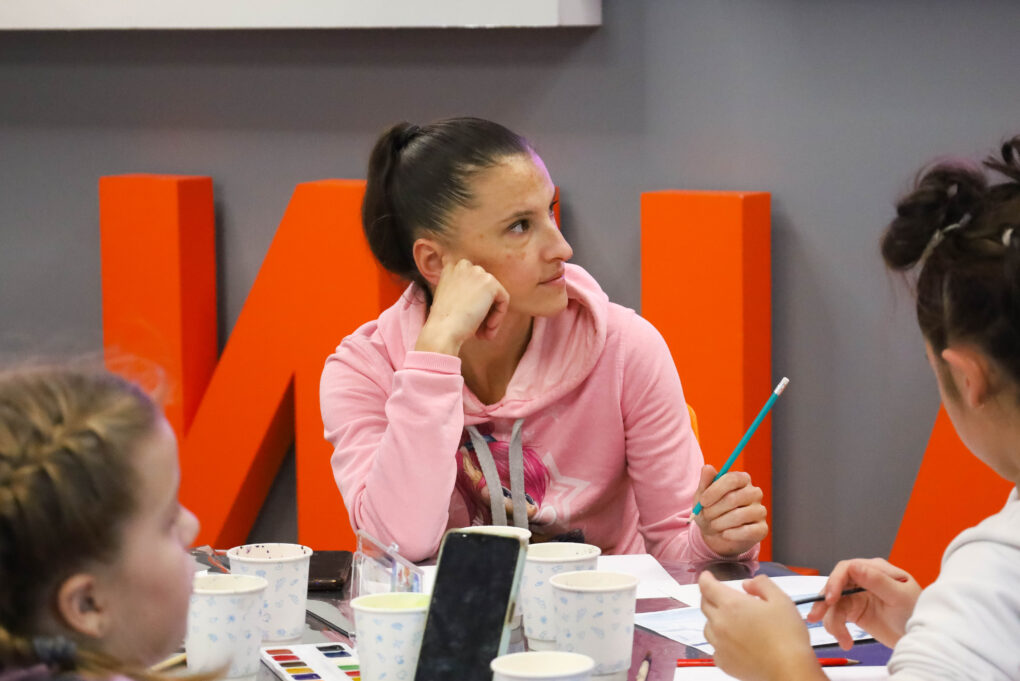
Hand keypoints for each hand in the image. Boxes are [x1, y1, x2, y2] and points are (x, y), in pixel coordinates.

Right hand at [415, 259, 509, 355]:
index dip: (474, 300)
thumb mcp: (449, 300)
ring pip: (494, 296)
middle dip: (484, 310)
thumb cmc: (444, 322)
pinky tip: (487, 328)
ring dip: (491, 316)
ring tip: (484, 333)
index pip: (471, 280)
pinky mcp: (490, 283)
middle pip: (484, 289)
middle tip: (479, 330)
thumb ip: (462, 292)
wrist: (443, 329)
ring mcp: (477, 272)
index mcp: (450, 269)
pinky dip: (498, 316)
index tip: (470, 318)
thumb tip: (479, 299)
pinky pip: (503, 300)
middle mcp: (463, 266)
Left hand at [694, 464, 767, 556]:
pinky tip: (725, 534)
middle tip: (706, 515)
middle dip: (715, 509)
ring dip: (721, 523)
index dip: (716, 490)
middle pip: (735, 498)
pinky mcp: (762, 528)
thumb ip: (705, 482)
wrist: (716, 534)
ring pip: (740, 515)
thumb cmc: (710, 510)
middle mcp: (754, 493)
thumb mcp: (703, 496)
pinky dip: (732, 534)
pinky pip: (749, 531)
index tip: (702, 502)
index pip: (732, 479)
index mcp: (741, 479)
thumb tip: (707, 468)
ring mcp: (760, 510)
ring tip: (714, 525)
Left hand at [699, 573, 825, 680]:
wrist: (789, 669)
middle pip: (705, 604)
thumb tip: (747, 584)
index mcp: (732, 604)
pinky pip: (714, 648)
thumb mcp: (780, 599)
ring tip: (731, 621)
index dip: (705, 578)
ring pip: (708, 626)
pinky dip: (720, 642)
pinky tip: (734, 642)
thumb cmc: (787, 636)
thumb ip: (762, 584)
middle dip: (710, 597)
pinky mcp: (723, 662)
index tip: (707, 576)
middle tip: (721, 596)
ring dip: (715, 619)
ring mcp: (720, 644)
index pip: (707, 586)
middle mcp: (720, 623)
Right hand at [807, 557, 920, 648]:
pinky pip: (837, 616)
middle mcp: (863, 580)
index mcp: (876, 570)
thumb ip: (877, 581)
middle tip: (817, 617)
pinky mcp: (854, 612)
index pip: (847, 569)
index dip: (835, 581)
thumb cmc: (917, 613)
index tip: (830, 598)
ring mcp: (857, 595)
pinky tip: (844, 640)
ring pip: (833, 604)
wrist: (921, 638)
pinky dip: (836, 628)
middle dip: (824, 602)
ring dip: (831, 621)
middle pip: (835, 586)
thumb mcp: (899, 596)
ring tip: (841, 639)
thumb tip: (853, 566)